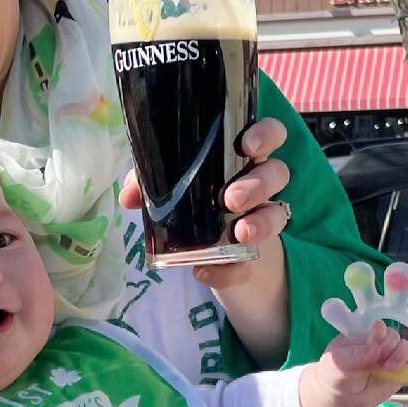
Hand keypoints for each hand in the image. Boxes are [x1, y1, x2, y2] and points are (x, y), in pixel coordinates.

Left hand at [118, 117, 290, 289]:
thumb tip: (128, 196)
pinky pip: (249, 265)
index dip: (266, 134)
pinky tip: (206, 272)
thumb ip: (148, 184)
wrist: (210, 258)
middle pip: (279, 172)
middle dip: (259, 183)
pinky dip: (229, 271)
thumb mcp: (168, 190)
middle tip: (232, 198)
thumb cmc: (192, 203)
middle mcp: (260, 185)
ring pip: (279, 214)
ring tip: (241, 233)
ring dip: (261, 223)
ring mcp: (261, 220)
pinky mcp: (251, 259)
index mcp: (241, 159)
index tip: (247, 145)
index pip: (269, 135)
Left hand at [299, 320, 407, 406]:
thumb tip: (376, 349)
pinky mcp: (400, 371)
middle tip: (379, 361)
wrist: (343, 399)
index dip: (379, 332)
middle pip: (393, 335)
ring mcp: (390, 356)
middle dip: (389, 346)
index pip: (377, 326)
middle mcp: (379, 342)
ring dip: (401, 355)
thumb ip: (357, 355)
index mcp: (363, 334)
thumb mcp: (340, 363)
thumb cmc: (337, 375)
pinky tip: (400, 370)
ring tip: (389, 368)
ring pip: (405, 347)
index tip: (374, 343)